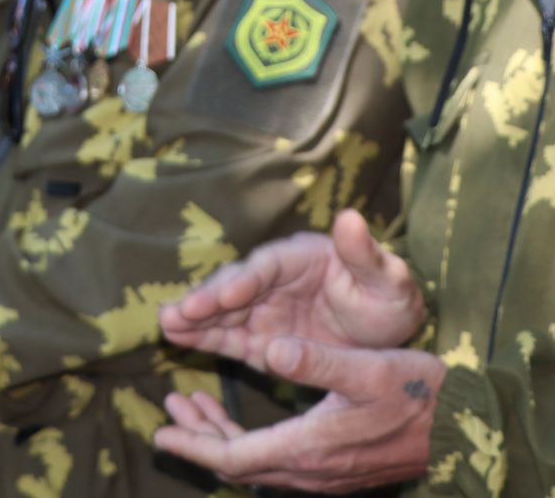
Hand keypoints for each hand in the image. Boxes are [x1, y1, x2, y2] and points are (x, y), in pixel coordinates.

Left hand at [156, 340, 443, 491]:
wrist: (460, 430)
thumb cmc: (417, 393)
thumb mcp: (369, 367)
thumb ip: (317, 360)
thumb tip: (271, 351)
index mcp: (310, 446)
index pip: (236, 457)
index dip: (196, 445)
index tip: (162, 432)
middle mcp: (311, 471)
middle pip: (239, 465)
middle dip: (201, 438)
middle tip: (174, 409)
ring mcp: (324, 475)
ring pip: (257, 465)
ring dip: (224, 438)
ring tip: (198, 408)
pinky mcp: (335, 470)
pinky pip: (277, 464)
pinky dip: (251, 442)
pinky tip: (249, 420)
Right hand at [160, 209, 423, 368]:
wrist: (386, 334)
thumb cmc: (388, 299)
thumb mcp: (387, 279)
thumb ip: (365, 253)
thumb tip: (350, 216)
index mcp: (302, 258)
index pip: (268, 267)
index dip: (246, 279)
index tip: (228, 293)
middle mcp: (274, 279)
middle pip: (236, 285)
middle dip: (209, 299)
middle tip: (182, 311)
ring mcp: (262, 309)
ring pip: (222, 310)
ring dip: (195, 316)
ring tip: (166, 323)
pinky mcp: (258, 338)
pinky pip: (226, 336)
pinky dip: (201, 336)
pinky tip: (174, 336)